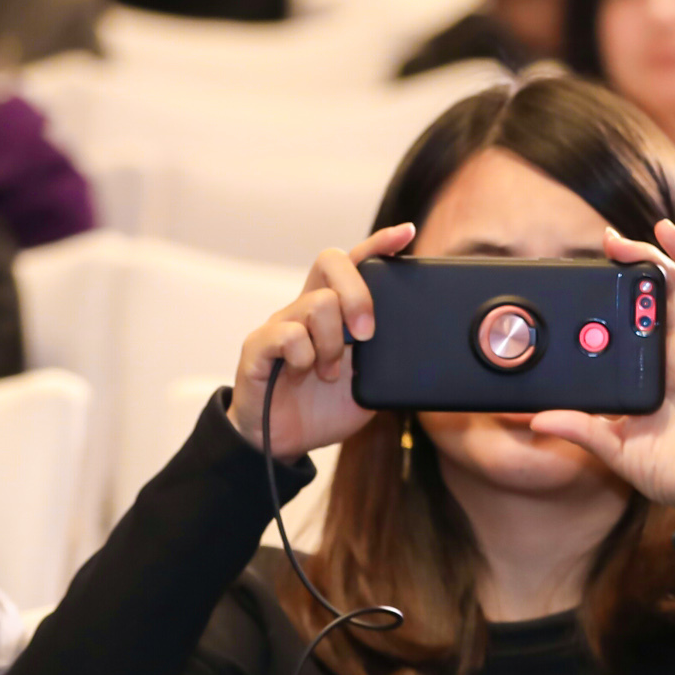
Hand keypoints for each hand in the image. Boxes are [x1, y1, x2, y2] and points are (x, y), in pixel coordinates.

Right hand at [228, 222, 415, 458]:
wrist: (285, 441)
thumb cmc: (325, 406)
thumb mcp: (369, 382)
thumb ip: (386, 359)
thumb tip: (417, 346)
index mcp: (335, 311)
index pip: (356, 263)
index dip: (379, 244)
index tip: (406, 233)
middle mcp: (306, 307)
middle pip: (332, 262)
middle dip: (358, 294)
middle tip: (366, 336)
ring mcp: (280, 324)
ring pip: (317, 305)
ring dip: (332, 345)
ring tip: (330, 374)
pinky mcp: (258, 347)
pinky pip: (286, 335)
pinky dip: (303, 357)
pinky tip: (302, 374)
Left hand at [529, 221, 674, 529]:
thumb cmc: (671, 472)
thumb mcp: (615, 446)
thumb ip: (580, 428)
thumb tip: (536, 419)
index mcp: (658, 363)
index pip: (639, 310)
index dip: (622, 283)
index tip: (597, 259)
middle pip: (669, 289)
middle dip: (644, 259)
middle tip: (614, 239)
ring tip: (665, 229)